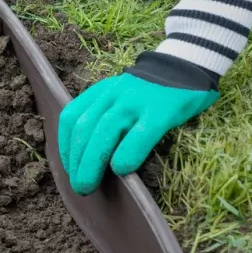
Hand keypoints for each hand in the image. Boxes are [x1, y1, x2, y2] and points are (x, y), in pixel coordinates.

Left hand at [57, 52, 219, 194]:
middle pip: (84, 129)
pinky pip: (139, 137)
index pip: (71, 118)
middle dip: (76, 162)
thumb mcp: (120, 95)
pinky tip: (122, 171)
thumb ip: (105, 116)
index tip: (70, 169)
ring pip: (104, 133)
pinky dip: (126, 156)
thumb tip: (90, 157)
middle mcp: (113, 95)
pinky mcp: (160, 112)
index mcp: (101, 91)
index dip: (66, 146)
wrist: (185, 65)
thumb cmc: (150, 91)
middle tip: (80, 187)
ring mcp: (136, 102)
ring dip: (91, 164)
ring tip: (89, 186)